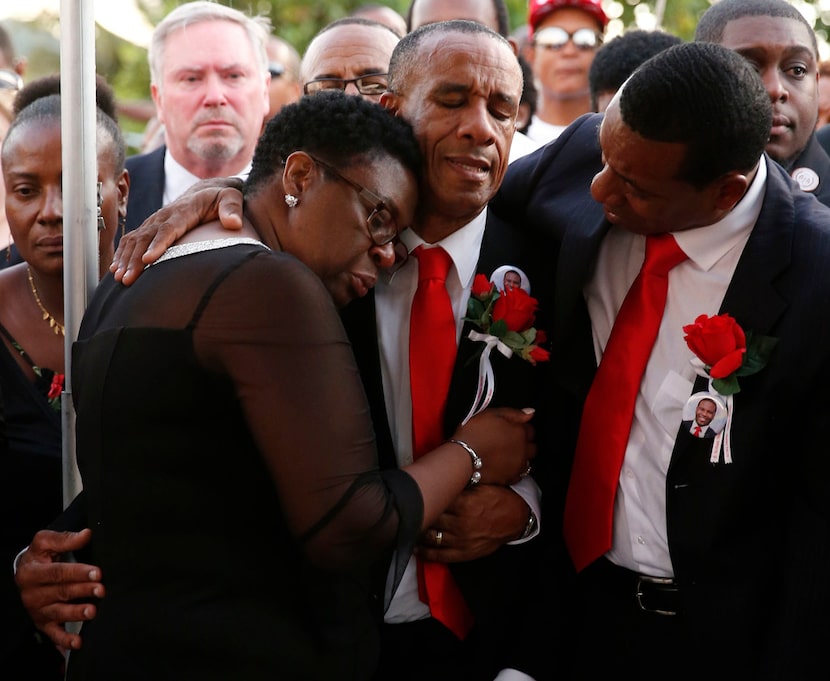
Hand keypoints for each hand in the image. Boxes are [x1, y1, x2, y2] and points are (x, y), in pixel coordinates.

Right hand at [15, 529, 103, 652]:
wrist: (24, 573)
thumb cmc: (40, 556)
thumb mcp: (45, 541)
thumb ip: (65, 538)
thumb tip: (87, 534)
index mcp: (32, 572)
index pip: (58, 572)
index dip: (79, 572)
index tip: (97, 572)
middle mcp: (32, 594)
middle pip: (61, 592)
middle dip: (83, 591)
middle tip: (101, 590)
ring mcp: (37, 610)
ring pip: (59, 613)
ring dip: (76, 613)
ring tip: (92, 611)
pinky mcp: (43, 623)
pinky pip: (54, 633)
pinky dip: (65, 640)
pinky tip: (78, 642)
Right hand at [111, 177, 244, 285]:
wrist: (207, 191)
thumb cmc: (222, 198)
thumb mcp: (231, 198)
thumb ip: (232, 208)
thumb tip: (234, 223)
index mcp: (183, 210)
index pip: (169, 228)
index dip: (158, 243)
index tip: (149, 259)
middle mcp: (164, 215)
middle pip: (146, 237)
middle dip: (135, 259)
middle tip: (128, 279)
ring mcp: (155, 221)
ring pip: (135, 240)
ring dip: (125, 259)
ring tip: (120, 278)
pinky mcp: (151, 228)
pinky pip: (132, 240)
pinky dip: (122, 254)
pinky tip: (116, 270)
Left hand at [417, 486, 530, 561]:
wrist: (516, 518)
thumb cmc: (498, 498)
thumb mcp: (481, 485)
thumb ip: (460, 484)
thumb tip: (439, 475)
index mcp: (463, 504)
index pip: (435, 499)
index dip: (422, 495)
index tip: (411, 491)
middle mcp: (459, 523)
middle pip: (430, 518)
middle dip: (418, 512)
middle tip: (404, 508)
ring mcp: (460, 540)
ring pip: (430, 537)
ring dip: (417, 532)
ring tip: (407, 527)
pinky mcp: (463, 553)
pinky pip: (440, 555)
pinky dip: (425, 553)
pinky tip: (415, 548)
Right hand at [453, 407, 535, 485]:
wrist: (463, 457)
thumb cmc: (474, 433)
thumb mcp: (492, 414)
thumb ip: (513, 413)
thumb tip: (530, 413)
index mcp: (520, 432)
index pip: (530, 429)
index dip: (521, 428)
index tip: (512, 429)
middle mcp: (523, 450)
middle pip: (532, 447)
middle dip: (525, 444)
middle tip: (510, 442)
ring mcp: (517, 466)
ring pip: (527, 461)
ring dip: (521, 457)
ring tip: (507, 455)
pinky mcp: (509, 478)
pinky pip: (518, 475)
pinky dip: (513, 470)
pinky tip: (503, 466)